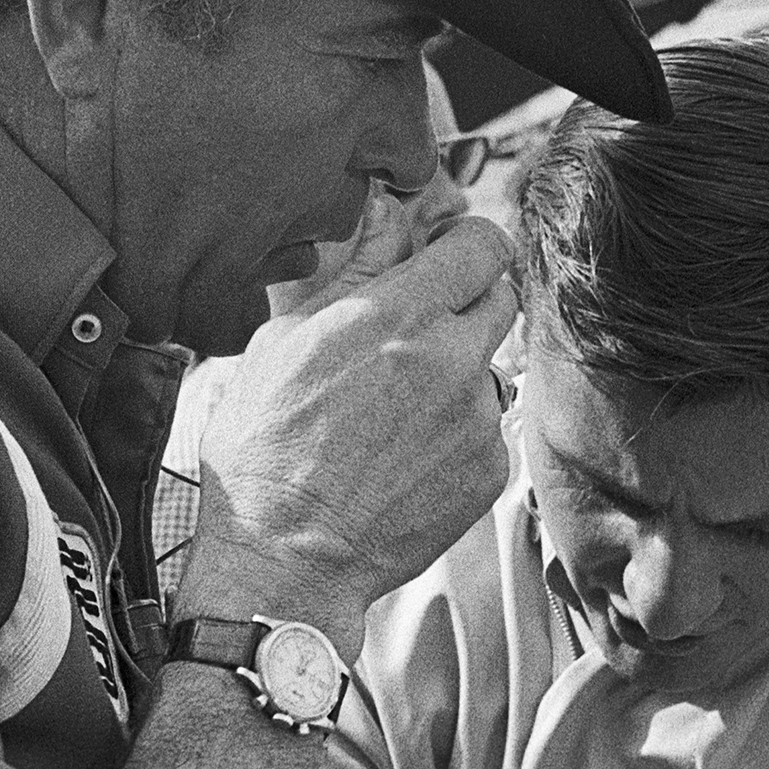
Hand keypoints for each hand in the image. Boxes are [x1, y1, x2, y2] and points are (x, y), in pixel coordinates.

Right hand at [181, 214, 518, 649]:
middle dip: (469, 303)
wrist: (283, 555)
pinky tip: (404, 457)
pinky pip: (487, 430)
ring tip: (397, 412)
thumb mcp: (288, 339)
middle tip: (423, 329)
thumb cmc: (265, 444)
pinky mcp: (489, 471)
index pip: (481, 243)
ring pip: (491, 369)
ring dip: (458, 375)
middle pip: (503, 297)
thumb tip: (385, 213)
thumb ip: (354, 273)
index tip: (450, 257)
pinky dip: (456, 435)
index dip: (468, 245)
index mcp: (399, 313)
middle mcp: (453, 359)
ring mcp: (477, 418)